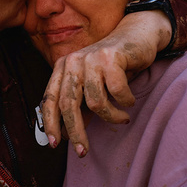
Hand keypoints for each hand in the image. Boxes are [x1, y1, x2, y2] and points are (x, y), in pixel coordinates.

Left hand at [41, 10, 171, 156]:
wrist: (136, 35)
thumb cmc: (112, 65)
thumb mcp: (91, 83)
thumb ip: (79, 102)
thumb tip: (65, 134)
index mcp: (63, 67)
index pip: (50, 99)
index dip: (50, 123)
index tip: (55, 144)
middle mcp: (73, 61)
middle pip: (68, 104)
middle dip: (76, 132)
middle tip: (83, 151)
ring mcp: (91, 58)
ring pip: (95, 102)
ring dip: (112, 116)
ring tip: (122, 118)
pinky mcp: (111, 57)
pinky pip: (117, 92)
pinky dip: (126, 102)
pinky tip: (130, 101)